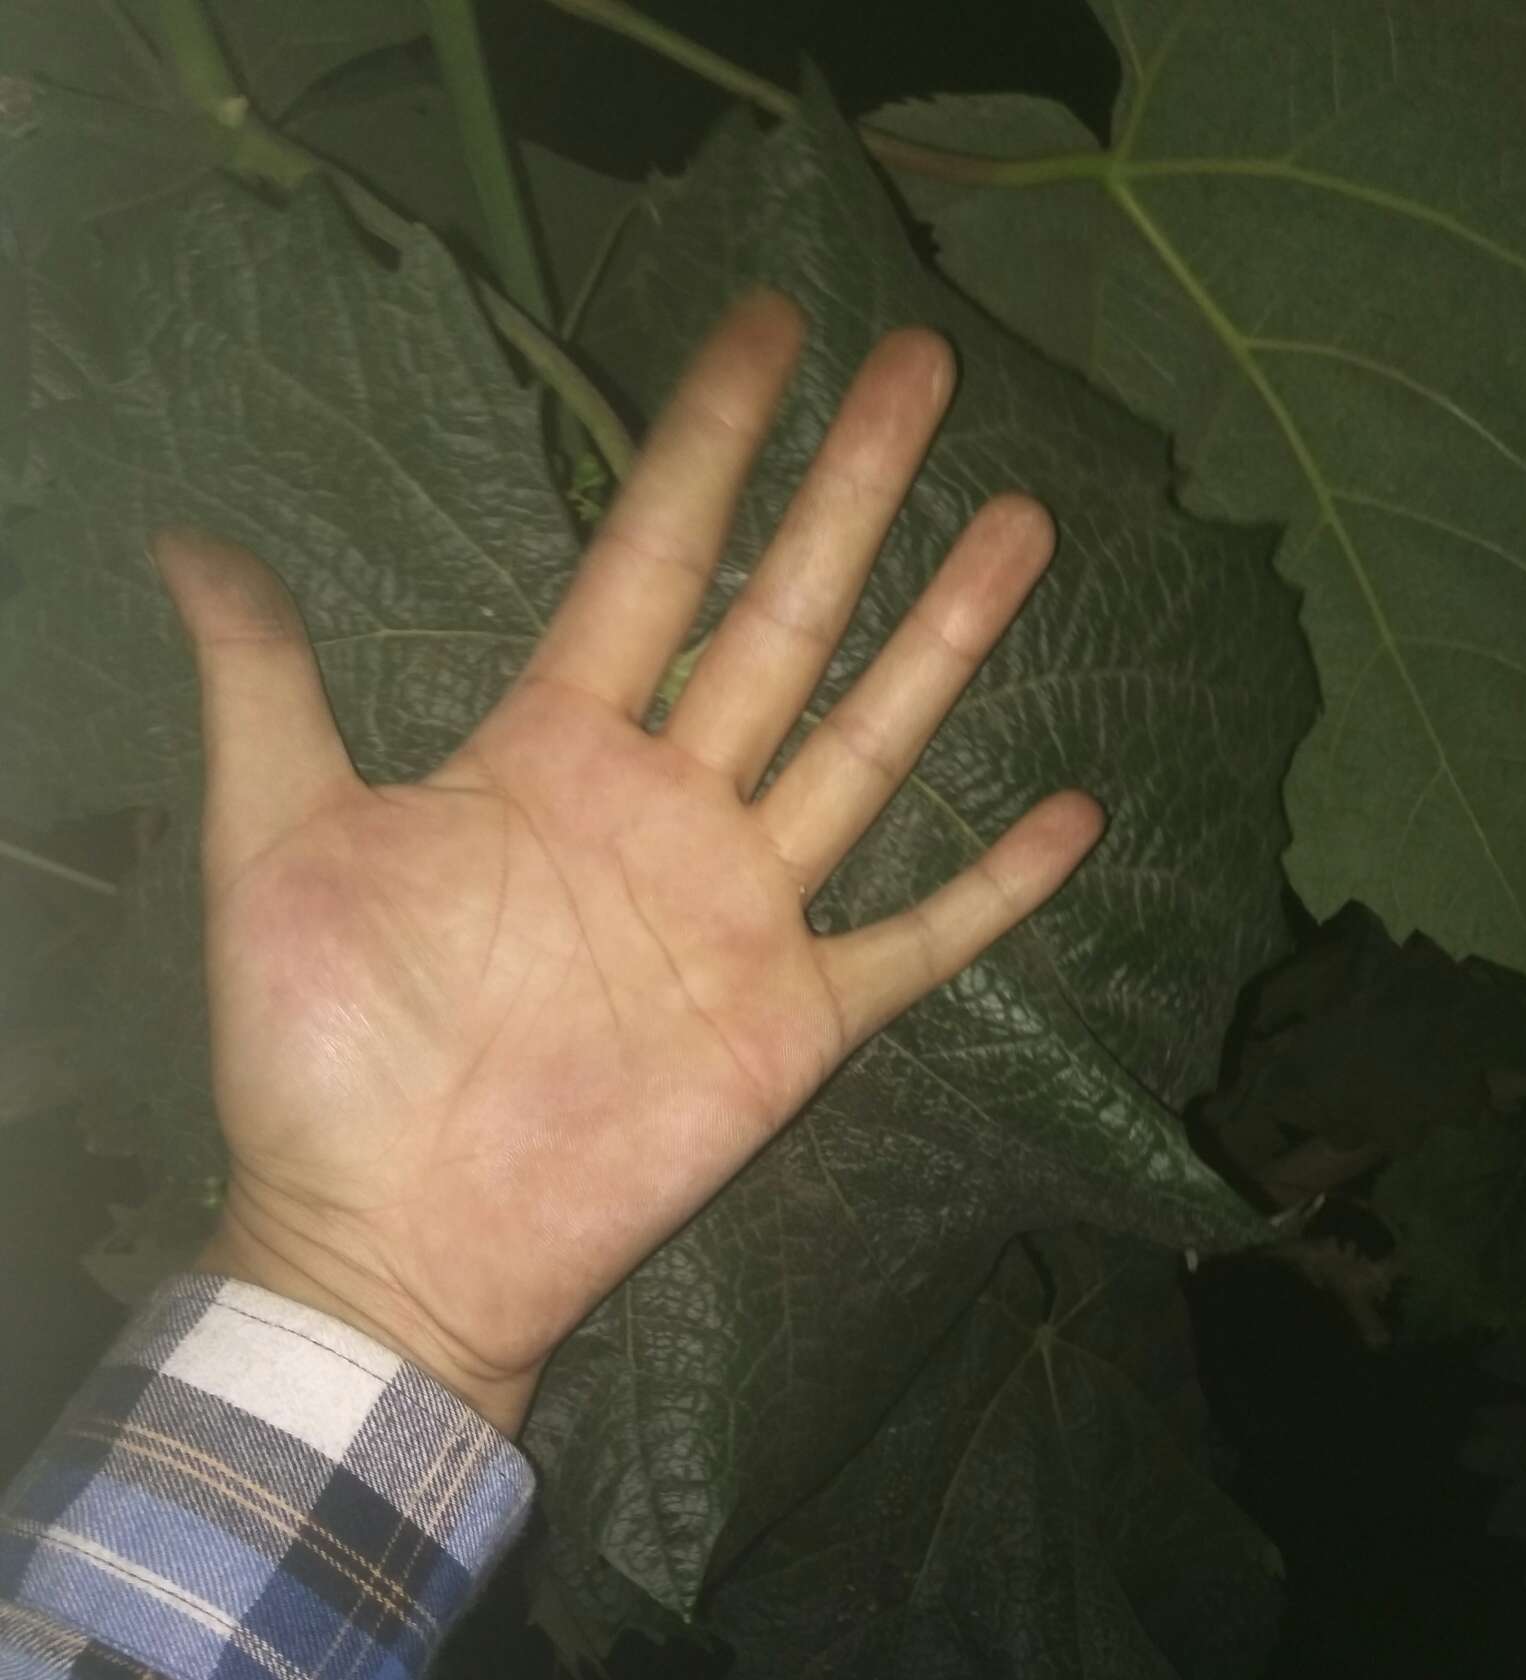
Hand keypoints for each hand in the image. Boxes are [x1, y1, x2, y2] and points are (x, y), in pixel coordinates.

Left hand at [158, 287, 1103, 1437]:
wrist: (395, 1236)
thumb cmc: (327, 1049)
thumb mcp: (278, 848)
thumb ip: (265, 691)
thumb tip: (187, 542)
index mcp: (553, 750)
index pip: (649, 562)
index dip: (707, 445)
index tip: (769, 329)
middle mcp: (666, 807)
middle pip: (781, 622)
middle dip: (851, 495)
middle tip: (923, 365)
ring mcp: (743, 912)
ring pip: (866, 748)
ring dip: (942, 640)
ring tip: (1020, 522)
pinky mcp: (795, 1020)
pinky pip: (914, 942)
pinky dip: (992, 890)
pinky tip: (1071, 814)